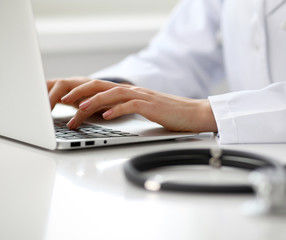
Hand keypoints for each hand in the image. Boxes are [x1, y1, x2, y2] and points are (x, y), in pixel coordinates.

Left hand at [48, 77, 217, 131]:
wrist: (193, 113)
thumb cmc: (169, 114)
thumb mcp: (143, 110)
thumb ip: (125, 108)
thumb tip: (105, 113)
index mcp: (130, 92)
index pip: (100, 88)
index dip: (81, 91)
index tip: (66, 101)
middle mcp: (133, 91)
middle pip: (101, 86)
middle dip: (80, 93)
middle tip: (63, 101)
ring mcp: (142, 97)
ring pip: (112, 94)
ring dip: (93, 101)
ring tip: (78, 110)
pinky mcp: (151, 106)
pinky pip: (130, 106)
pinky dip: (116, 110)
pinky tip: (106, 116)